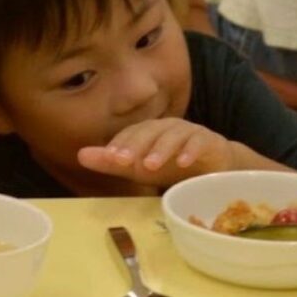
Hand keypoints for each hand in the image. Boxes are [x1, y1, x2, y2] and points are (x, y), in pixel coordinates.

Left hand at [76, 118, 239, 187]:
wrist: (215, 169)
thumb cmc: (173, 167)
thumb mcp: (141, 169)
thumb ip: (113, 163)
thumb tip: (80, 155)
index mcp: (149, 131)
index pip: (132, 133)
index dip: (120, 144)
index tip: (109, 159)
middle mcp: (167, 127)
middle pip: (150, 131)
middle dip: (136, 145)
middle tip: (123, 161)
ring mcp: (189, 132)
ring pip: (173, 136)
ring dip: (161, 150)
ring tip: (150, 166)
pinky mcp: (210, 141)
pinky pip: (199, 142)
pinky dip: (191, 151)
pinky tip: (183, 163)